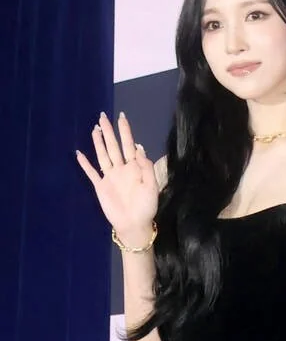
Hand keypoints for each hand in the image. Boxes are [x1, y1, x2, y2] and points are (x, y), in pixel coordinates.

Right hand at [76, 112, 158, 244]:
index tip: (121, 117)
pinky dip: (85, 163)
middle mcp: (121, 169)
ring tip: (95, 129)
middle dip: (109, 131)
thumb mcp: (151, 186)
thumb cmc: (146, 207)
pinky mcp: (100, 186)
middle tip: (103, 116)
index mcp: (135, 168)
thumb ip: (146, 167)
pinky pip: (91, 172)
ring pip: (102, 155)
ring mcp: (110, 177)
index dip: (125, 131)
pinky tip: (79, 153)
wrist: (134, 224)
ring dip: (98, 142)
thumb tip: (139, 148)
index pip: (129, 145)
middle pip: (113, 146)